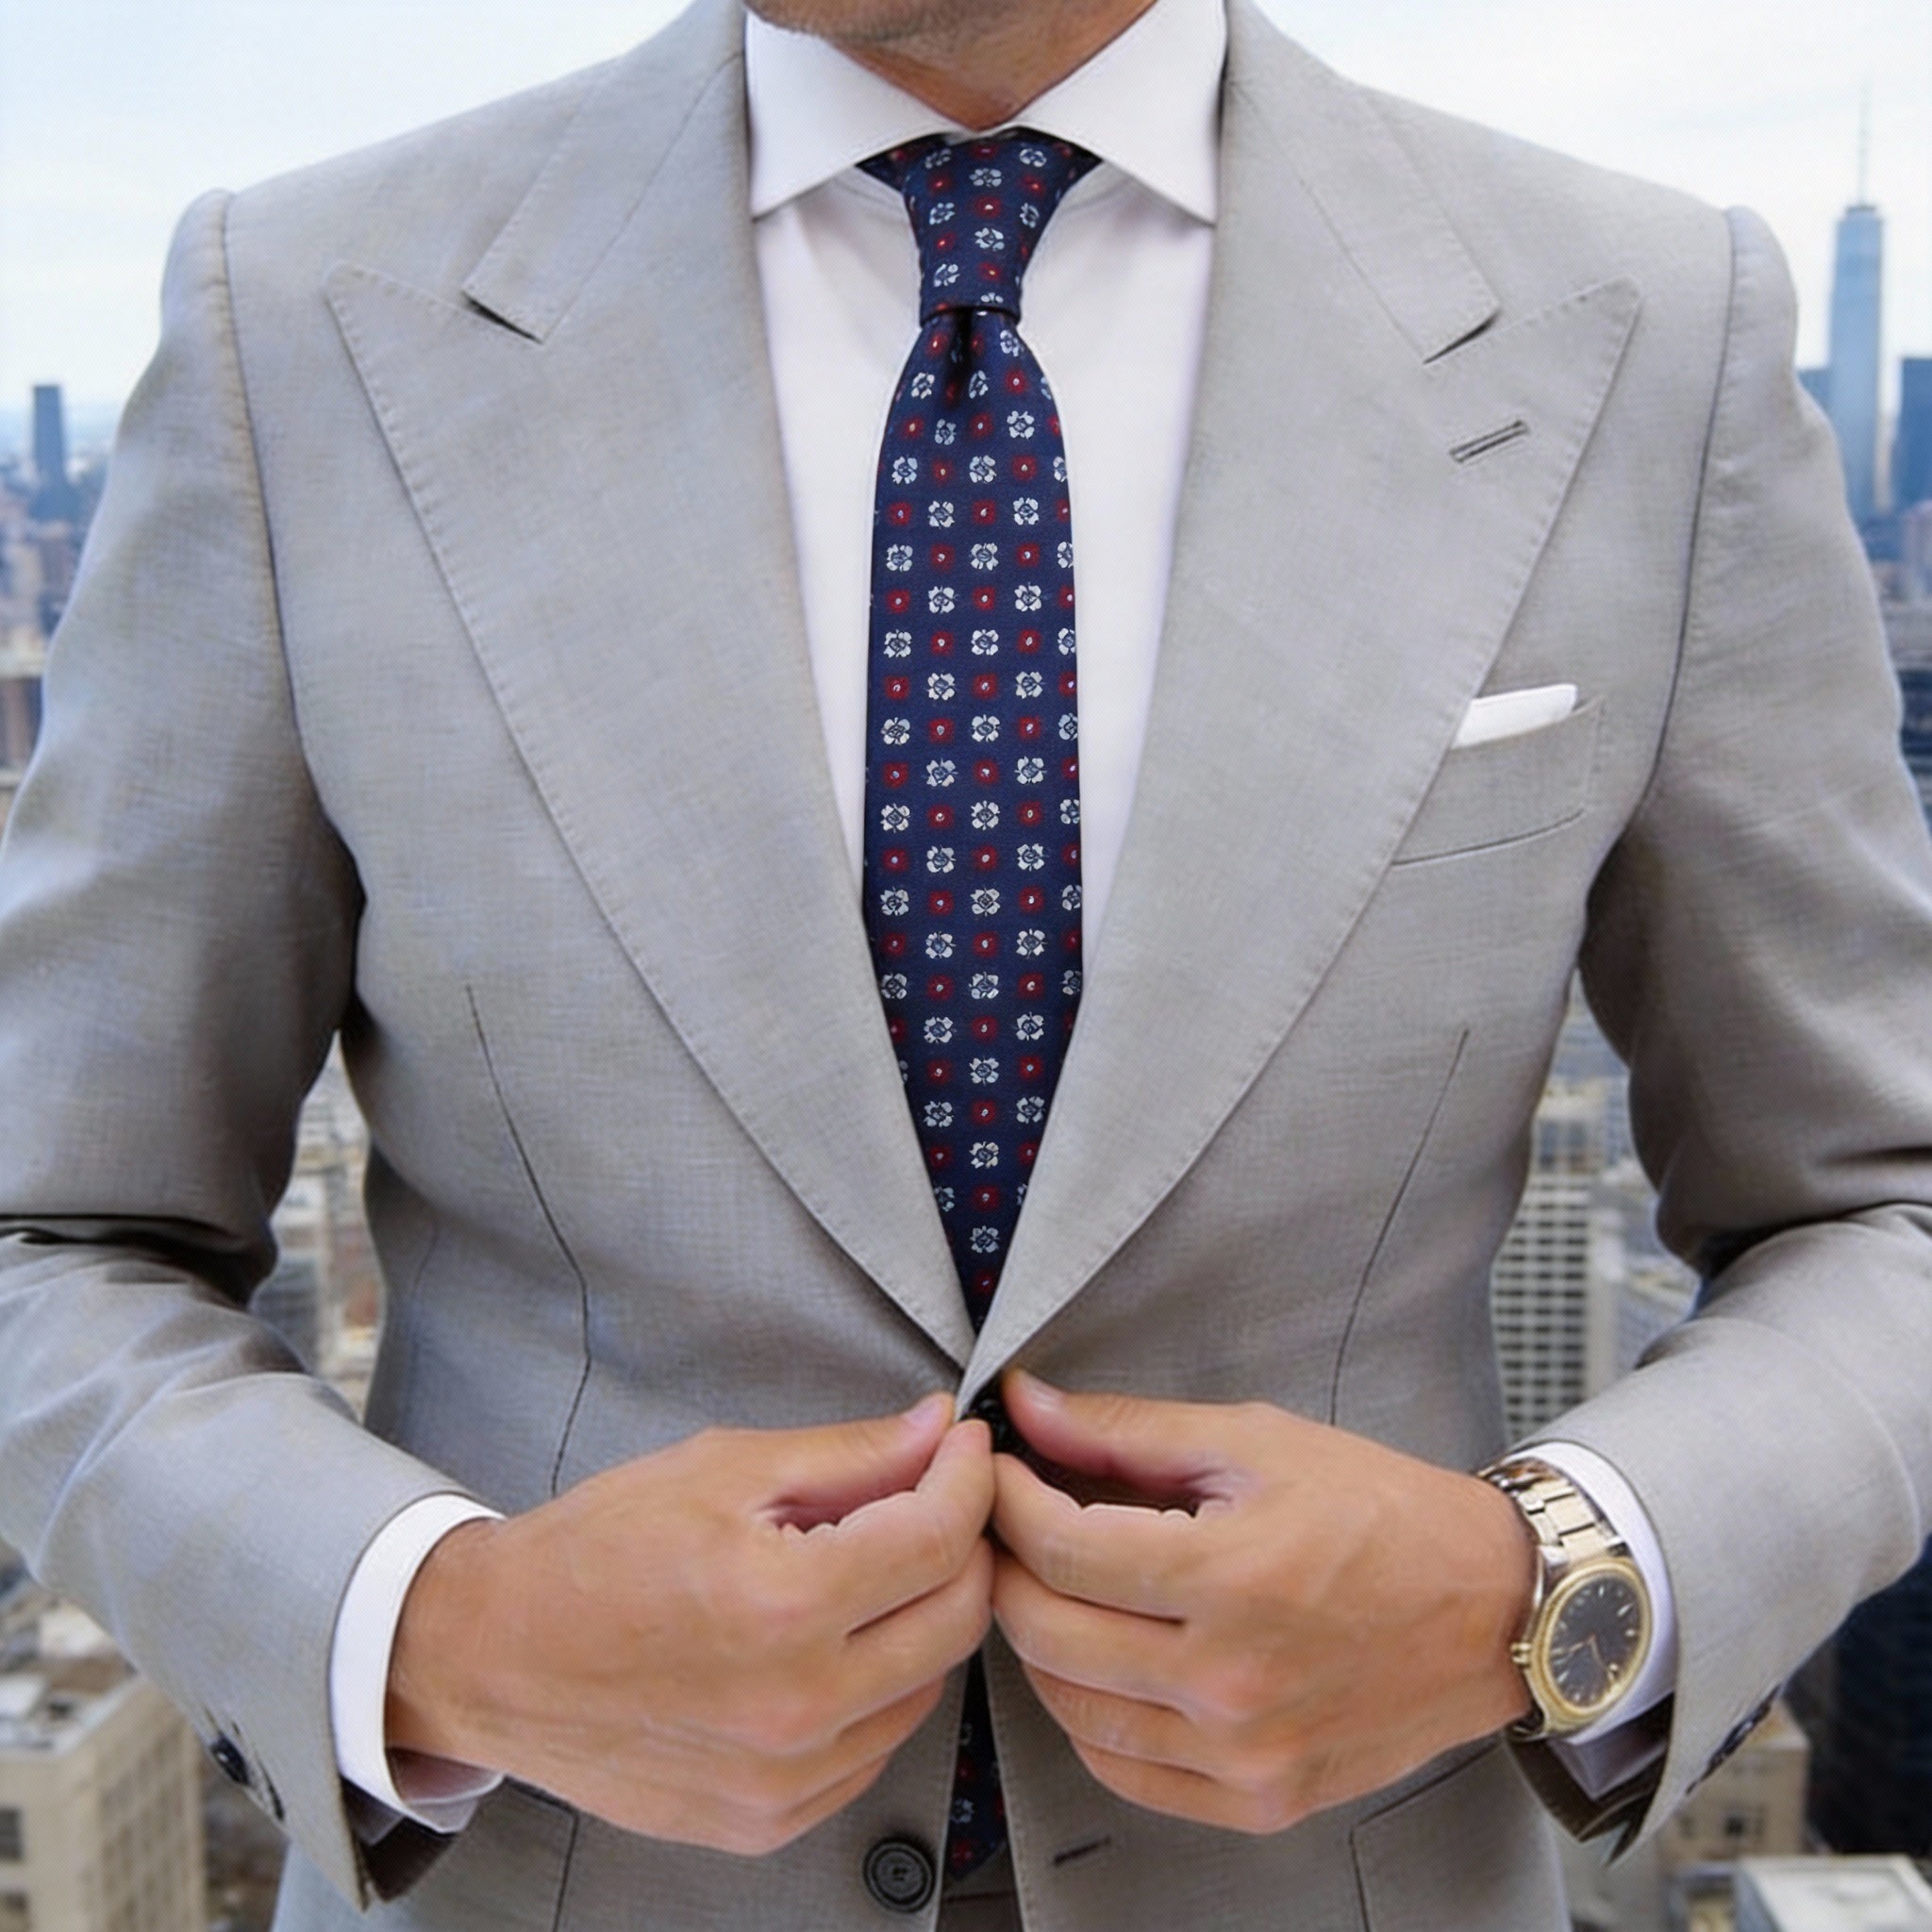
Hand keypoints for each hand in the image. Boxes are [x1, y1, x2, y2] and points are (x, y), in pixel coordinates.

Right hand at [386, 1394, 994, 1854]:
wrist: (495, 1656)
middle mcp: (794, 1706)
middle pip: (957, 1618)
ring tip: (867, 1569)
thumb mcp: (722, 1469)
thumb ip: (848, 1454)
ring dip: (920, 1617)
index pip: (939, 1537)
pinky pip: (875, 1747)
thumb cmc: (594, 1553)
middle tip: (933, 1498)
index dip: (968, 1477)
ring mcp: (784, 1779)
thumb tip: (936, 1431)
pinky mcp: (769, 1820)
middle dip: (962, 1543)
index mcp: (781, 1605)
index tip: (964, 1447)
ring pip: (928, 1685)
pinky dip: (878, 1688)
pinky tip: (831, 1642)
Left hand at [990, 1372, 1533, 1834]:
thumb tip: (1028, 1406)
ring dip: (1039, 1640)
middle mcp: (1232, 1681)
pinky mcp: (1259, 1800)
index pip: (1060, 1548)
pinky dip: (1088, 1715)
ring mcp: (1244, 1754)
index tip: (999, 1471)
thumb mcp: (1256, 1441)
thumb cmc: (1382, 1514)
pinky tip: (1100, 1661)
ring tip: (1054, 1585)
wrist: (1492, 1608)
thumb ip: (1128, 1431)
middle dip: (1008, 1565)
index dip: (1008, 1501)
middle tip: (1011, 1523)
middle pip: (1048, 1631)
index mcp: (1232, 1578)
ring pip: (1071, 1708)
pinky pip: (1123, 1772)